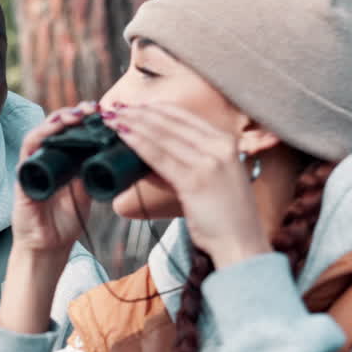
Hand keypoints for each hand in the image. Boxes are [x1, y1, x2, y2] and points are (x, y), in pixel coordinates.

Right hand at [12, 102, 95, 256]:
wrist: (49, 247)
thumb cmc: (66, 222)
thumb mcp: (86, 192)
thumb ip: (92, 172)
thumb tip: (111, 151)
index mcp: (60, 161)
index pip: (68, 132)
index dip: (83, 119)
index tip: (101, 112)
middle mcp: (43, 160)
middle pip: (54, 127)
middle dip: (72, 114)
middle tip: (91, 109)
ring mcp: (31, 166)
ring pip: (40, 133)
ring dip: (56, 121)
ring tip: (74, 116)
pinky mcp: (23, 176)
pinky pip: (28, 151)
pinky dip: (40, 137)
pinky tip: (53, 130)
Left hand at [106, 103, 270, 267]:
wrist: (241, 245)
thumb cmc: (223, 218)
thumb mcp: (210, 180)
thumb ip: (185, 166)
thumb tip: (148, 159)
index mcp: (227, 142)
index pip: (185, 117)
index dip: (156, 109)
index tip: (133, 106)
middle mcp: (220, 146)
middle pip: (171, 122)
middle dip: (139, 113)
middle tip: (114, 109)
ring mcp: (210, 162)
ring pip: (163, 135)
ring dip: (133, 124)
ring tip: (111, 119)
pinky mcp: (196, 180)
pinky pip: (160, 157)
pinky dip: (138, 144)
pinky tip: (122, 136)